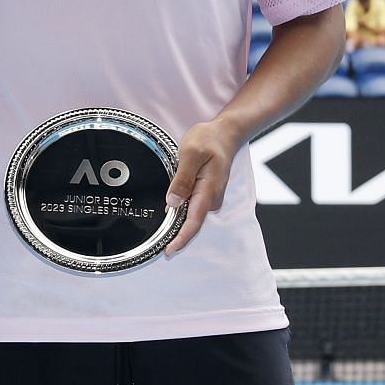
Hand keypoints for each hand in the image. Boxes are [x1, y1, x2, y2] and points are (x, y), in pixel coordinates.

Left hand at [164, 117, 243, 255]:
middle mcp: (211, 197)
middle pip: (192, 222)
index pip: (194, 221)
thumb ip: (182, 179)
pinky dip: (182, 213)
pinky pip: (192, 206)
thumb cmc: (209, 139)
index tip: (168, 251)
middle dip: (177, 235)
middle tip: (158, 247)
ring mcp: (210, 196)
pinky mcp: (206, 192)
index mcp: (208, 190)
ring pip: (191, 215)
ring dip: (178, 224)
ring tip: (162, 234)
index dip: (181, 238)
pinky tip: (171, 214)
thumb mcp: (191, 153)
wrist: (225, 133)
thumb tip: (173, 203)